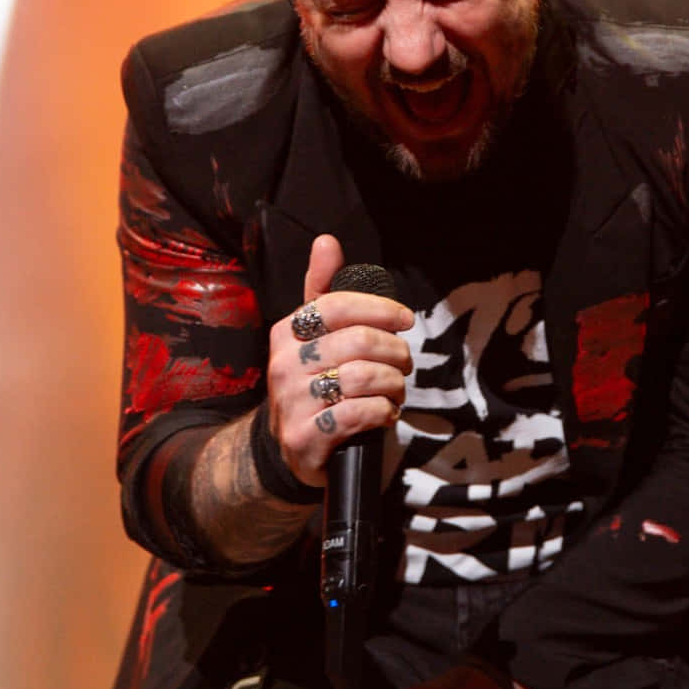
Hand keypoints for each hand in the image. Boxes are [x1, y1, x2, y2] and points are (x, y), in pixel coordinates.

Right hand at [266, 234, 413, 486]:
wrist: (291, 447)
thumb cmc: (314, 381)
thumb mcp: (314, 336)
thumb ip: (322, 290)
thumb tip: (327, 241)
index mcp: (287, 333)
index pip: (338, 305)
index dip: (380, 309)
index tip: (406, 320)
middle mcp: (283, 365)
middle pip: (359, 342)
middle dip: (396, 352)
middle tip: (404, 364)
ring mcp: (291, 403)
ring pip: (364, 378)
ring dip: (394, 385)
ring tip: (396, 391)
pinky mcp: (304, 439)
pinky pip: (359, 414)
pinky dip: (383, 412)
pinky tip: (384, 414)